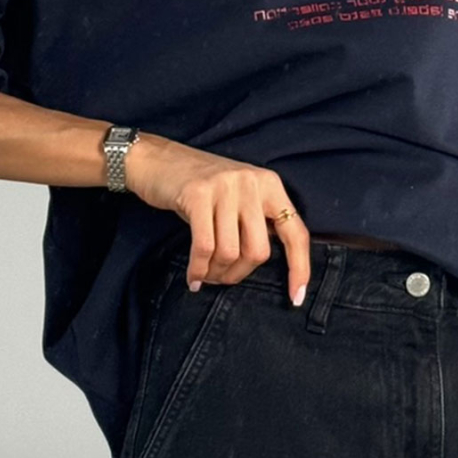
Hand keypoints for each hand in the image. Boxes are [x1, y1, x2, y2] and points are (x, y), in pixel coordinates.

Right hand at [123, 133, 312, 305]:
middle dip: (239, 274)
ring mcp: (225, 187)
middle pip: (259, 250)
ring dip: (216, 274)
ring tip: (205, 275)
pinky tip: (193, 278)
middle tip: (221, 278)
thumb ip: (257, 222)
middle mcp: (252, 182)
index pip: (296, 233)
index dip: (299, 268)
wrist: (158, 159)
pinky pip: (204, 246)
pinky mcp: (197, 194)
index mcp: (270, 185)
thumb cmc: (200, 186)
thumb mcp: (239, 196)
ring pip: (230, 252)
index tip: (296, 298)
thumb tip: (265, 261)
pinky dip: (198, 269)